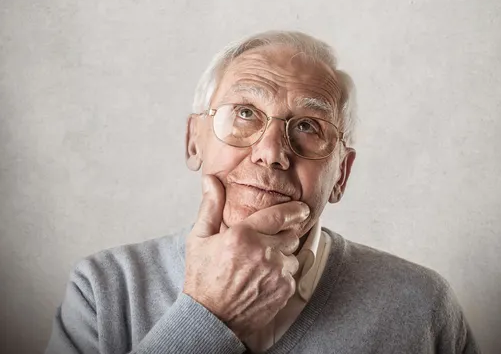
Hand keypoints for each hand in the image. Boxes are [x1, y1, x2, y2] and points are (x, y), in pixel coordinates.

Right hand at [183, 174, 310, 341]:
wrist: (209, 320)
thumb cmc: (202, 278)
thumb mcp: (199, 239)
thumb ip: (210, 206)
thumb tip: (211, 179)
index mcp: (243, 236)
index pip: (279, 215)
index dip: (294, 209)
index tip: (302, 208)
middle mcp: (263, 253)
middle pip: (290, 234)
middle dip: (283, 235)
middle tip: (269, 241)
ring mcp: (275, 274)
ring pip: (292, 255)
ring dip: (283, 255)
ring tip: (263, 263)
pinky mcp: (283, 291)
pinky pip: (292, 274)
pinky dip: (283, 274)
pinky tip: (264, 278)